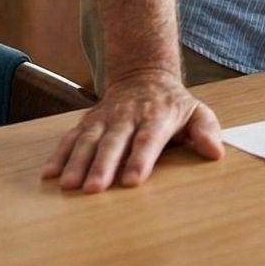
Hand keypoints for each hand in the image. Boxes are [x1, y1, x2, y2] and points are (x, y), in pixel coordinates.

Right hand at [41, 68, 223, 192]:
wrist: (143, 76)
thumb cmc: (173, 105)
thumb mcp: (196, 112)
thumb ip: (206, 131)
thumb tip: (215, 151)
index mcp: (156, 117)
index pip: (148, 139)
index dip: (140, 160)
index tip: (131, 181)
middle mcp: (127, 117)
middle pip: (114, 143)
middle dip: (102, 166)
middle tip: (93, 189)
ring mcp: (104, 119)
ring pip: (88, 140)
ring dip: (76, 163)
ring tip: (68, 185)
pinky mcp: (87, 123)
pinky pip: (70, 138)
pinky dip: (59, 155)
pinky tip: (49, 174)